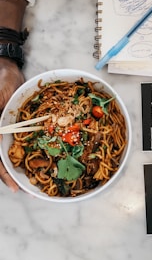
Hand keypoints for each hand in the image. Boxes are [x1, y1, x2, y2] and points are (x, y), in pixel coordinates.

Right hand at [0, 57, 23, 191]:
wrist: (6, 69)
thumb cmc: (0, 80)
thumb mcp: (0, 96)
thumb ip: (0, 119)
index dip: (4, 175)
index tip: (16, 189)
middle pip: (3, 161)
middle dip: (15, 176)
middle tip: (31, 190)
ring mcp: (6, 130)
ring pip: (11, 154)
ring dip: (22, 166)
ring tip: (36, 179)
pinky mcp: (15, 125)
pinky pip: (21, 141)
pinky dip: (28, 151)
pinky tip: (39, 157)